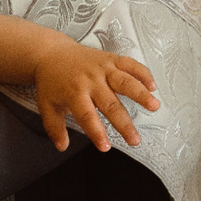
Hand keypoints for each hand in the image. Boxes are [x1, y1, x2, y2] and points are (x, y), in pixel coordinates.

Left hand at [35, 42, 159, 151]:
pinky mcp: (111, 59)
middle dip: (124, 124)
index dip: (97, 132)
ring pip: (125, 81)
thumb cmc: (51, 83)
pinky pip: (129, 64)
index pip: (87, 116)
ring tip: (154, 107)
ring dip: (141, 94)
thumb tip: (62, 146)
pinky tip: (153, 86)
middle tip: (135, 140)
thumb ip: (54, 128)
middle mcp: (90, 80)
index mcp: (74, 93)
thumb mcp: (46, 106)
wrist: (51, 53)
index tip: (106, 147)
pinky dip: (142, 73)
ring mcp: (102, 68)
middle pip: (111, 104)